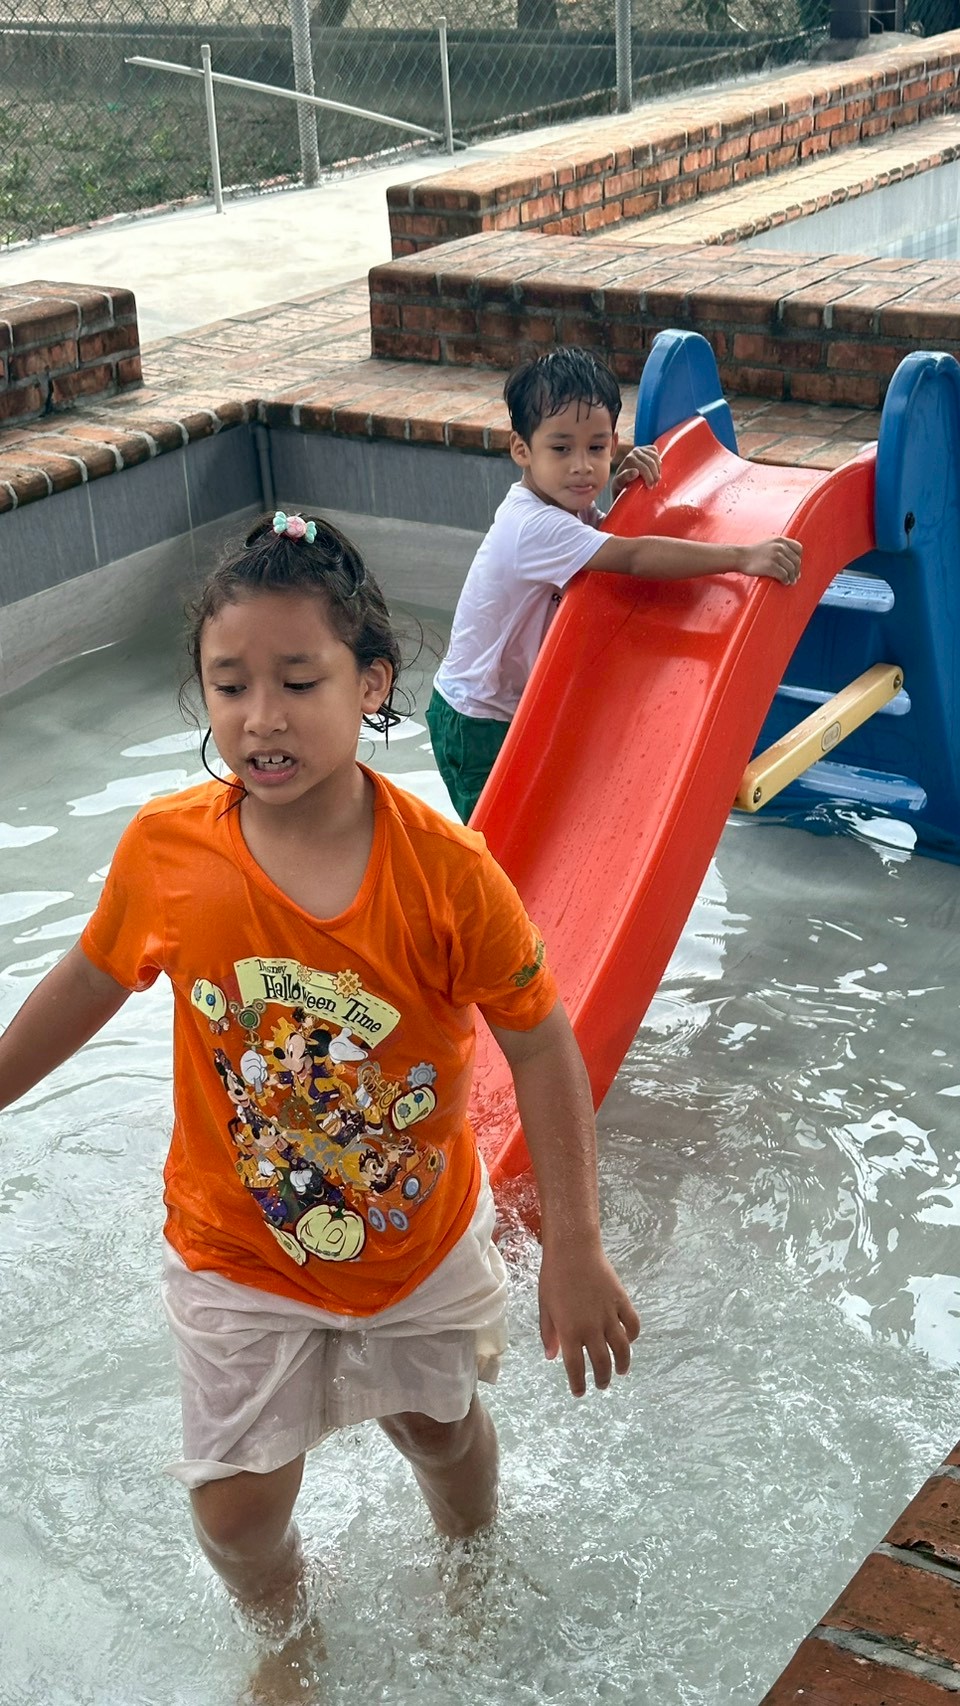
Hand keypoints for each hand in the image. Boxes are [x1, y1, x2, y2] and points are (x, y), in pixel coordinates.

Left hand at [539, 1243, 640, 1396]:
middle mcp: (591, 1328)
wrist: (573, 1250)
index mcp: (570, 1331)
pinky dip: (633, 1336)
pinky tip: (629, 1341)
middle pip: (601, 1362)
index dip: (578, 1383)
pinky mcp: (621, 1301)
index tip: (579, 1392)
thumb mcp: (545, 1307)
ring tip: (621, 1372)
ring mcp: (609, 1315)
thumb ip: (549, 1333)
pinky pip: (632, 1324)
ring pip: (621, 1348)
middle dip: (602, 1378)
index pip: (575, 1367)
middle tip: (601, 1385)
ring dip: (622, 1364)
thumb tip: (552, 1357)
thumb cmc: (553, 1278)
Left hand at [612, 443, 660, 497]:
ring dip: (658, 469)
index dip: (649, 478)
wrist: (622, 479)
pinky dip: (658, 459)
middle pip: (651, 463)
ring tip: (656, 479)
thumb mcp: (619, 483)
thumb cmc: (620, 484)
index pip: (644, 468)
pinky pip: (655, 450)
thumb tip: (636, 471)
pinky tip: (656, 468)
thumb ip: (624, 477)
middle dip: (655, 475)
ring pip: (655, 457)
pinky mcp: (645, 448)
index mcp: (629, 459)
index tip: (650, 487)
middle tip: (655, 485)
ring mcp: (640, 449)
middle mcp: (634, 452)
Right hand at [739, 537, 801, 584]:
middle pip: (796, 560)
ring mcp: (775, 556)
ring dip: (792, 577)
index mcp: (780, 540)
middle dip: (796, 571)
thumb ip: (781, 547)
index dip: (799, 558)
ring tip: (790, 581)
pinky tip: (784, 582)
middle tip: (795, 577)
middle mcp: (779, 546)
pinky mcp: (770, 566)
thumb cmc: (754, 553)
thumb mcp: (769, 543)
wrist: (740, 557)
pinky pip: (783, 575)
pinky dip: (785, 580)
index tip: (796, 566)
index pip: (798, 548)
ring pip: (791, 569)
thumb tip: (792, 560)